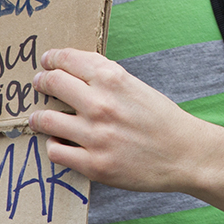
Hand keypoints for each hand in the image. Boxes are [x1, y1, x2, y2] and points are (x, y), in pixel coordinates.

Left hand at [29, 48, 212, 193]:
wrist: (184, 154)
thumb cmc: (161, 118)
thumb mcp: (136, 86)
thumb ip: (106, 78)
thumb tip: (74, 71)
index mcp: (113, 79)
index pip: (67, 60)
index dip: (52, 59)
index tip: (47, 62)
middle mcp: (100, 104)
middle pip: (51, 84)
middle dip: (42, 82)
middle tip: (40, 84)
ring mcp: (95, 136)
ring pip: (45, 120)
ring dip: (40, 117)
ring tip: (41, 118)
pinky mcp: (93, 164)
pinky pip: (55, 151)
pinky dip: (55, 145)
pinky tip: (62, 142)